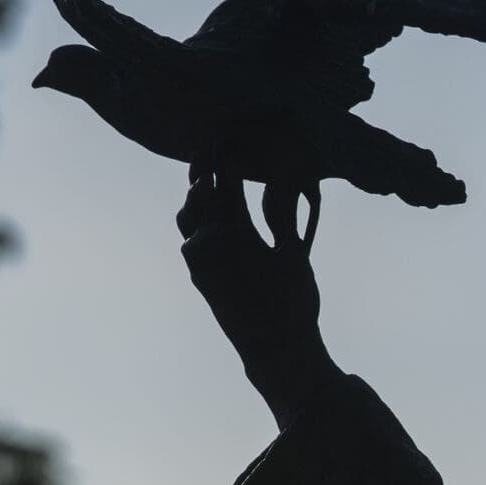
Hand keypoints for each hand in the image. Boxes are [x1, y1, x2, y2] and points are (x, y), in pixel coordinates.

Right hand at [177, 169, 332, 426]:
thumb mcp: (292, 254)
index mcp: (246, 231)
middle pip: (206, 196)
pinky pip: (192, 247)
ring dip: (196, 199)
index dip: (228, 166)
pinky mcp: (204, 276)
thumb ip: (284, 221)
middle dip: (205, 172)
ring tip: (206, 183)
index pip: (230, 189)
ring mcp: (211, 257)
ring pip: (193, 217)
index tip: (232, 141)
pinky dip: (197, 231)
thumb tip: (285, 182)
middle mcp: (224, 240)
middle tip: (210, 150)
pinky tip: (211, 222)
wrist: (284, 342)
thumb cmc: (293, 301)